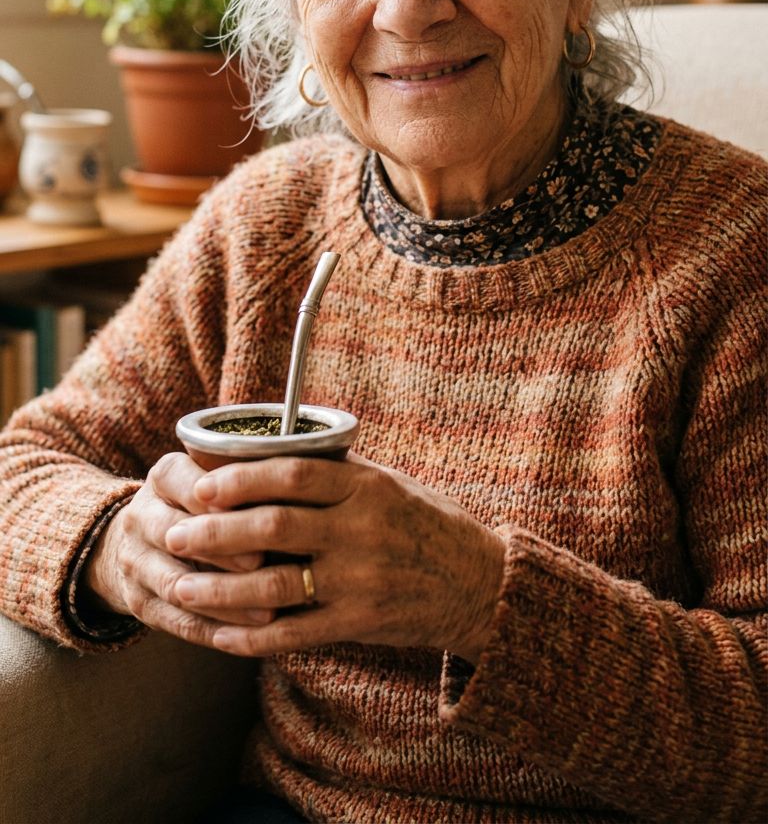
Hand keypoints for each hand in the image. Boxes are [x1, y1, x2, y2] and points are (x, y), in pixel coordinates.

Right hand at [82, 452, 269, 646]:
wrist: (142, 539)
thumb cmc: (201, 502)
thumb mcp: (214, 478)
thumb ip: (246, 480)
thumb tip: (299, 485)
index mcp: (164, 476)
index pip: (187, 483)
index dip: (221, 499)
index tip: (259, 509)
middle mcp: (141, 516)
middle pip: (178, 535)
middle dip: (223, 551)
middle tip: (264, 563)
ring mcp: (134, 562)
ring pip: (177, 585)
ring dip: (223, 600)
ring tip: (268, 610)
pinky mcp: (139, 603)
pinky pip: (178, 622)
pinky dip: (216, 630)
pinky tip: (251, 635)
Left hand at [165, 455, 505, 662]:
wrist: (480, 584)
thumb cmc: (426, 524)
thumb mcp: (388, 484)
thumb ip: (335, 473)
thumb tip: (267, 450)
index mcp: (367, 487)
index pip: (294, 473)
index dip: (242, 478)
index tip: (201, 484)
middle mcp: (362, 530)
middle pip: (274, 527)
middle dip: (215, 531)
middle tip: (175, 533)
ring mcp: (361, 580)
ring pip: (276, 583)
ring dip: (221, 587)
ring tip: (181, 584)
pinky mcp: (361, 624)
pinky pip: (296, 632)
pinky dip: (253, 636)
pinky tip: (220, 635)